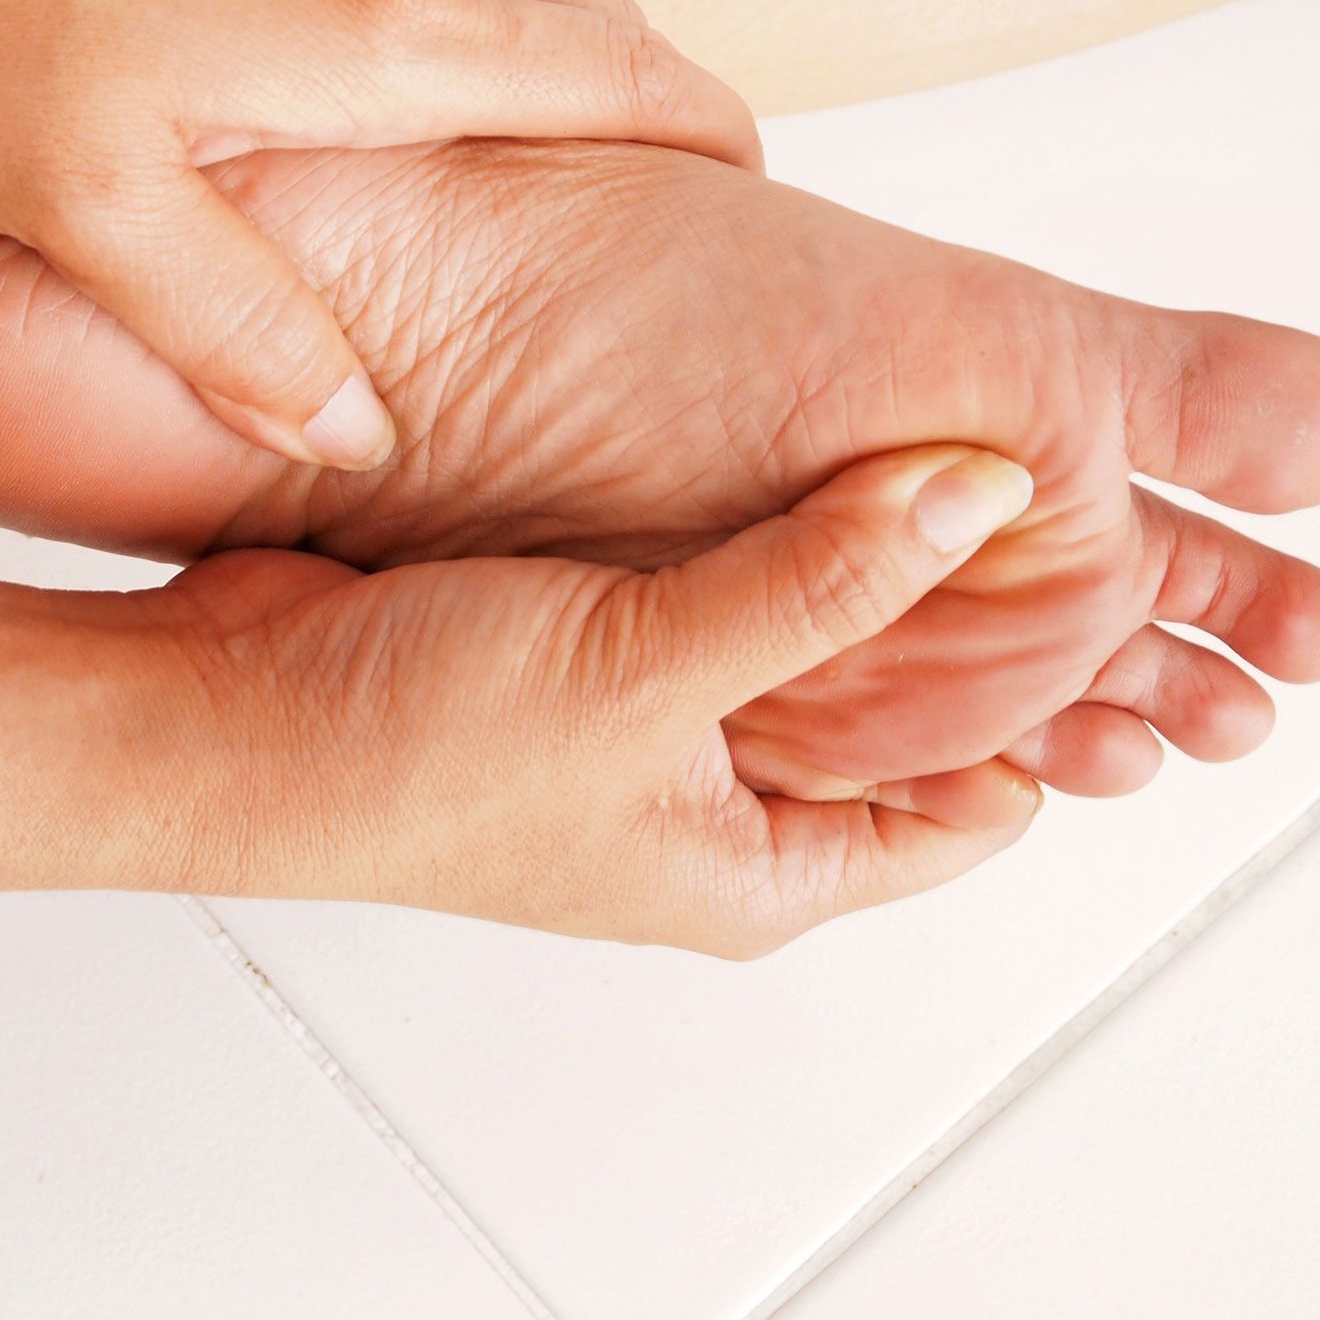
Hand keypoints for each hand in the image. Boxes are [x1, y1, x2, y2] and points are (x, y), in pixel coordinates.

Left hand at [0, 0, 759, 468]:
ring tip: (529, 119)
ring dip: (565, 26)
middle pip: (608, 14)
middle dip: (647, 101)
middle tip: (631, 190)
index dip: (708, 147)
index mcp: (386, 30)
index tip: (730, 200)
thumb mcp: (76, 200)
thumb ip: (235, 329)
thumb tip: (356, 432)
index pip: (632, 84)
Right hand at [150, 446, 1037, 953]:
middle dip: (963, 624)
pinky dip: (762, 531)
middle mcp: (714, 814)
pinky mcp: (587, 659)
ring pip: (805, 642)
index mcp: (757, 872)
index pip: (971, 807)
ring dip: (856, 561)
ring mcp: (648, 736)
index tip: (1098, 585)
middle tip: (1033, 497)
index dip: (1045, 708)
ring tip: (928, 453)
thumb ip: (822, 582)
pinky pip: (717, 591)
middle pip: (895, 721)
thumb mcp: (645, 666)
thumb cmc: (401, 755)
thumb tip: (976, 498)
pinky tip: (786, 447)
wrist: (221, 721)